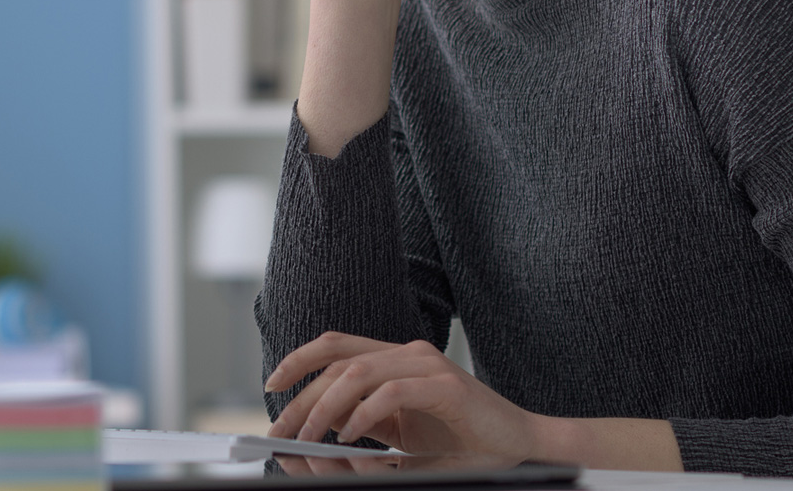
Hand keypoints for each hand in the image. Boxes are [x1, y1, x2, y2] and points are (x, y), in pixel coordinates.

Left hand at [265, 332, 536, 465]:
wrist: (521, 447)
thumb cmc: (463, 443)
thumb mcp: (401, 435)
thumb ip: (363, 424)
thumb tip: (316, 431)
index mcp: (395, 358)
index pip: (335, 344)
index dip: (299, 359)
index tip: (271, 385)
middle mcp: (408, 352)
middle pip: (339, 358)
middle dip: (303, 394)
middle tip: (281, 428)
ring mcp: (428, 365)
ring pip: (359, 371)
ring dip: (327, 406)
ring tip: (311, 437)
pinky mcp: (447, 386)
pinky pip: (393, 392)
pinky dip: (366, 413)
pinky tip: (352, 435)